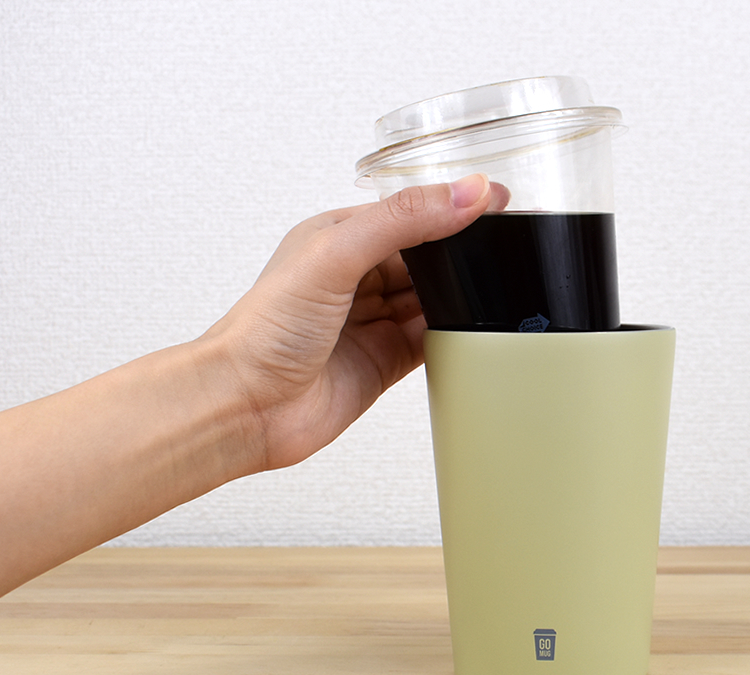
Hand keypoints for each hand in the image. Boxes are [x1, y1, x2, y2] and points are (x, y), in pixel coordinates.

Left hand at [205, 174, 497, 471]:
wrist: (246, 405)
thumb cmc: (264, 330)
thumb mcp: (336, 253)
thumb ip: (403, 220)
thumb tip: (463, 194)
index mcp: (339, 237)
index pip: (409, 212)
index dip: (450, 206)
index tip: (495, 201)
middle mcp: (357, 277)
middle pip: (427, 256)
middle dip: (460, 254)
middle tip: (503, 248)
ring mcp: (373, 320)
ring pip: (435, 298)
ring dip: (460, 295)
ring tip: (491, 290)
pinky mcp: (386, 360)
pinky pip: (435, 341)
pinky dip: (456, 335)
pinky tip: (472, 329)